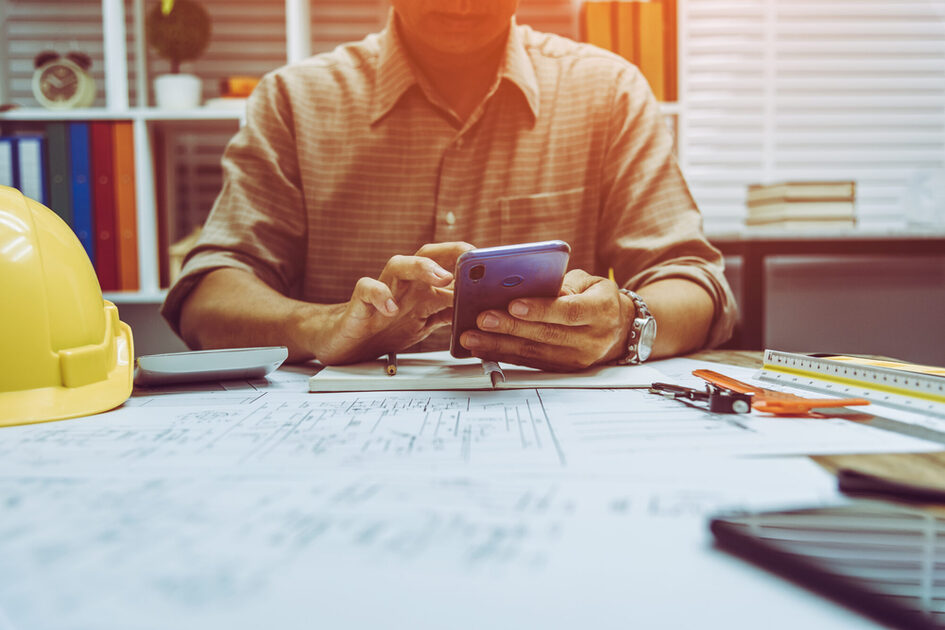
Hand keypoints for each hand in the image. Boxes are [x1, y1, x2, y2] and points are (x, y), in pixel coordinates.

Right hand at [313, 242, 473, 363]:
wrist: (345, 342)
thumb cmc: (384, 329)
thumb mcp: (424, 324)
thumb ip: (448, 314)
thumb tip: (480, 310)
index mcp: (421, 289)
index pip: (447, 265)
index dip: (468, 262)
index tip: (491, 265)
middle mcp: (403, 284)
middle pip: (426, 255)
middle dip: (450, 252)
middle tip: (471, 258)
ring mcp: (382, 290)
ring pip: (398, 264)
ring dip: (422, 267)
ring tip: (441, 277)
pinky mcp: (360, 301)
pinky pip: (368, 288)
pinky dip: (380, 294)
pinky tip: (391, 308)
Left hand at [459, 269, 631, 370]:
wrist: (619, 329)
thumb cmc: (598, 298)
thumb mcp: (589, 282)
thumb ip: (563, 284)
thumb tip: (529, 286)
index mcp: (601, 310)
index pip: (570, 311)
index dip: (541, 309)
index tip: (513, 304)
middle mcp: (592, 339)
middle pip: (547, 335)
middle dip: (510, 328)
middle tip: (482, 320)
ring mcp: (578, 358)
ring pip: (535, 353)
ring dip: (500, 346)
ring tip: (472, 337)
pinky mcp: (565, 369)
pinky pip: (531, 363)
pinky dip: (505, 355)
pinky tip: (483, 348)